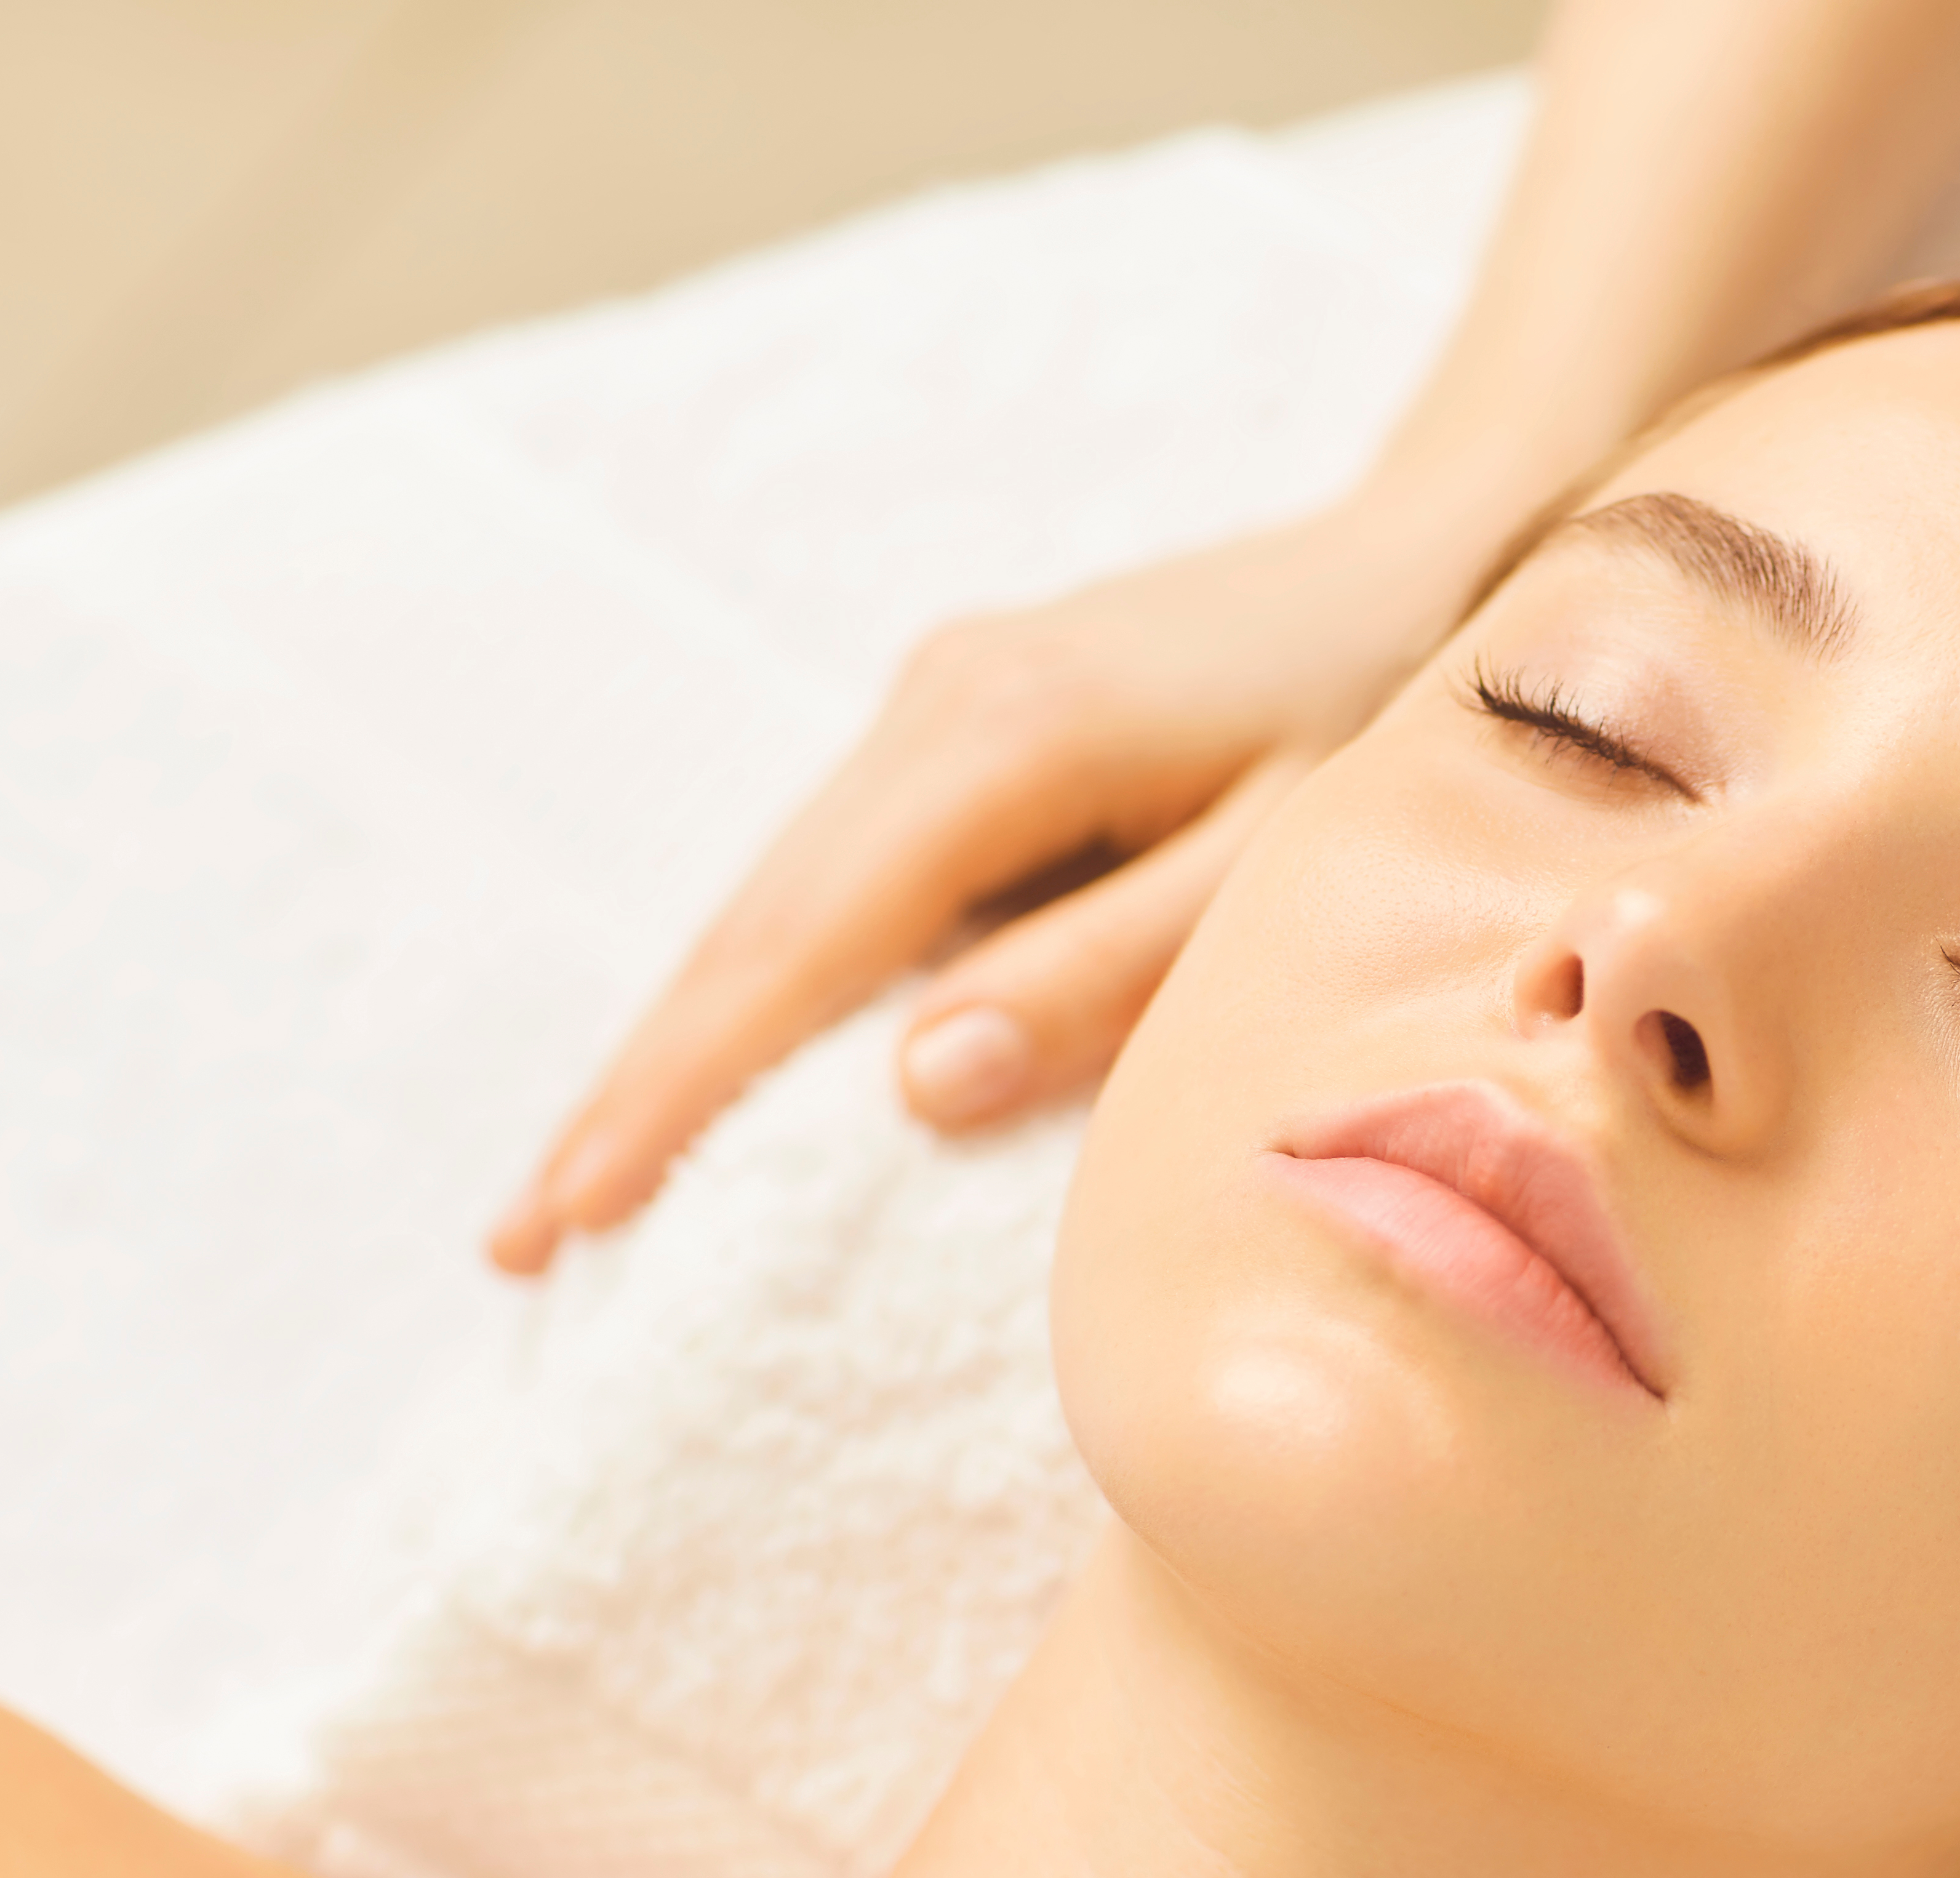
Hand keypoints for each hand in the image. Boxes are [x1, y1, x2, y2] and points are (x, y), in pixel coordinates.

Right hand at [487, 492, 1503, 1272]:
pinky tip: (728, 1072)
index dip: (682, 1091)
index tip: (579, 1208)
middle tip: (524, 1240)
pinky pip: (841, 875)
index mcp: (999, 740)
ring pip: (777, 898)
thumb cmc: (1380, 717)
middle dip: (637, 1084)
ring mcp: (942, 701)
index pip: (798, 950)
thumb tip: (915, 1085)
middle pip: (749, 925)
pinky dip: (771, 980)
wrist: (1435, 554)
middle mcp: (938, 703)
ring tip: (588, 1184)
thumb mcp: (1270, 866)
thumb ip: (1105, 972)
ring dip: (685, 1039)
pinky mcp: (969, 720)